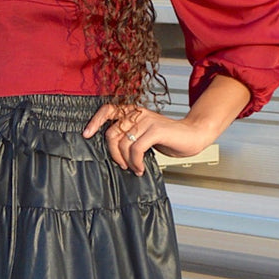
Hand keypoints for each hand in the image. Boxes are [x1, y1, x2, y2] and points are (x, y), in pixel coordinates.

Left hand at [82, 103, 210, 175]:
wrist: (192, 135)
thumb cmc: (168, 137)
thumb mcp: (145, 135)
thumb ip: (130, 136)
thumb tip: (112, 150)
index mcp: (133, 112)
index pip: (107, 110)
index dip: (95, 121)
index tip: (86, 134)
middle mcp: (137, 113)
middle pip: (111, 133)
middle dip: (113, 153)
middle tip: (123, 165)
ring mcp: (146, 120)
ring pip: (123, 143)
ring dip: (127, 161)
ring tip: (135, 168)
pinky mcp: (155, 129)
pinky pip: (136, 148)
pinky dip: (136, 162)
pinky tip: (141, 168)